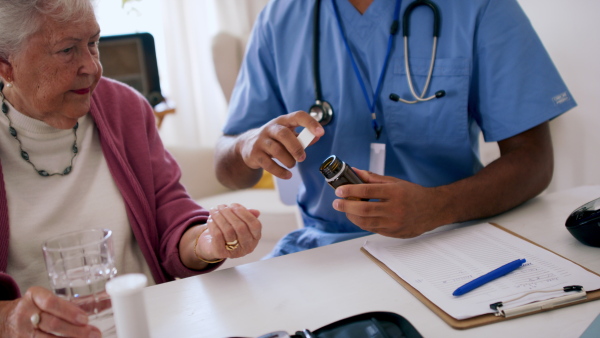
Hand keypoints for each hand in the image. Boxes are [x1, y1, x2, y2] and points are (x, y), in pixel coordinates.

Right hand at [0, 286, 100, 337]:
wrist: (7, 320)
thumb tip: (109, 298)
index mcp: (34, 296)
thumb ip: (74, 302)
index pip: (50, 302)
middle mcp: (27, 313)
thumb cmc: (36, 307)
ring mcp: (24, 331)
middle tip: (93, 333)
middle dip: (75, 330)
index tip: (85, 318)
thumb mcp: (49, 299)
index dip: (69, 312)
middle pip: (52, 324)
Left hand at [196, 204, 261, 259]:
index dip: (244, 213)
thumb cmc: (228, 231)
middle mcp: (247, 247)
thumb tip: (256, 212)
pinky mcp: (221, 252)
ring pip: (228, 230)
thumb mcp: (239, 222)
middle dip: (229, 213)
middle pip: (240, 227)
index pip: (255, 225)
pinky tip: (210, 219)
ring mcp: (234, 252)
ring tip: (214, 210)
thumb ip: (247, 215)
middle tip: (221, 206)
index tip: (234, 205)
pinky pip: (217, 235)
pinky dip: (213, 224)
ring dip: (219, 217)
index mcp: (255, 239)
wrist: (212, 246)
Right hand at [237, 111, 323, 178]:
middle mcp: (270, 128)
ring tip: (292, 165)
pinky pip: (268, 164)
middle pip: (284, 134)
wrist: (247, 146)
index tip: (321, 132)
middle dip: (296, 147)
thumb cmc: (274, 140)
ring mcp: (261, 141)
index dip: (310, 123)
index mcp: (282, 121)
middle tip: (303, 158)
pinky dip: (280, 172)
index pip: (297, 116)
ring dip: (288, 160)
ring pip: (276, 150)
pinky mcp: (254, 154)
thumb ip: (303, 137)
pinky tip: (287, 175)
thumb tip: (317, 137)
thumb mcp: (288, 135)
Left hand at [331, 169, 447, 237]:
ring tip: (346, 209)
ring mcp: (394, 223)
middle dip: (346, 205)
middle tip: (336, 203)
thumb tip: (354, 172)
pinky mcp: (394, 233)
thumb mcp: (394, 182)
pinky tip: (357, 216)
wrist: (432, 210)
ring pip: (366, 222)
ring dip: (352, 216)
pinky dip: (362, 222)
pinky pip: (373, 229)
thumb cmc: (412, 194)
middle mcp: (395, 208)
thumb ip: (373, 178)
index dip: (350, 190)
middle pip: (364, 209)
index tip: (339, 191)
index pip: (367, 190)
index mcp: (395, 192)